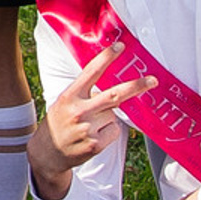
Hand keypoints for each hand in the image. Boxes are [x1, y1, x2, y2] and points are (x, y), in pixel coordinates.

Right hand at [27, 42, 152, 198]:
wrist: (48, 153)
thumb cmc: (58, 124)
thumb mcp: (63, 103)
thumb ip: (84, 95)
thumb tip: (112, 91)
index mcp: (70, 96)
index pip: (91, 73)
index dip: (106, 58)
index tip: (119, 46)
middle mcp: (79, 110)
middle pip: (114, 95)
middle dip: (136, 86)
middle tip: (153, 80)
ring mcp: (88, 128)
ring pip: (114, 116)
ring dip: (107, 119)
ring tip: (89, 126)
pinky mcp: (96, 144)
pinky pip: (114, 131)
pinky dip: (108, 133)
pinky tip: (93, 136)